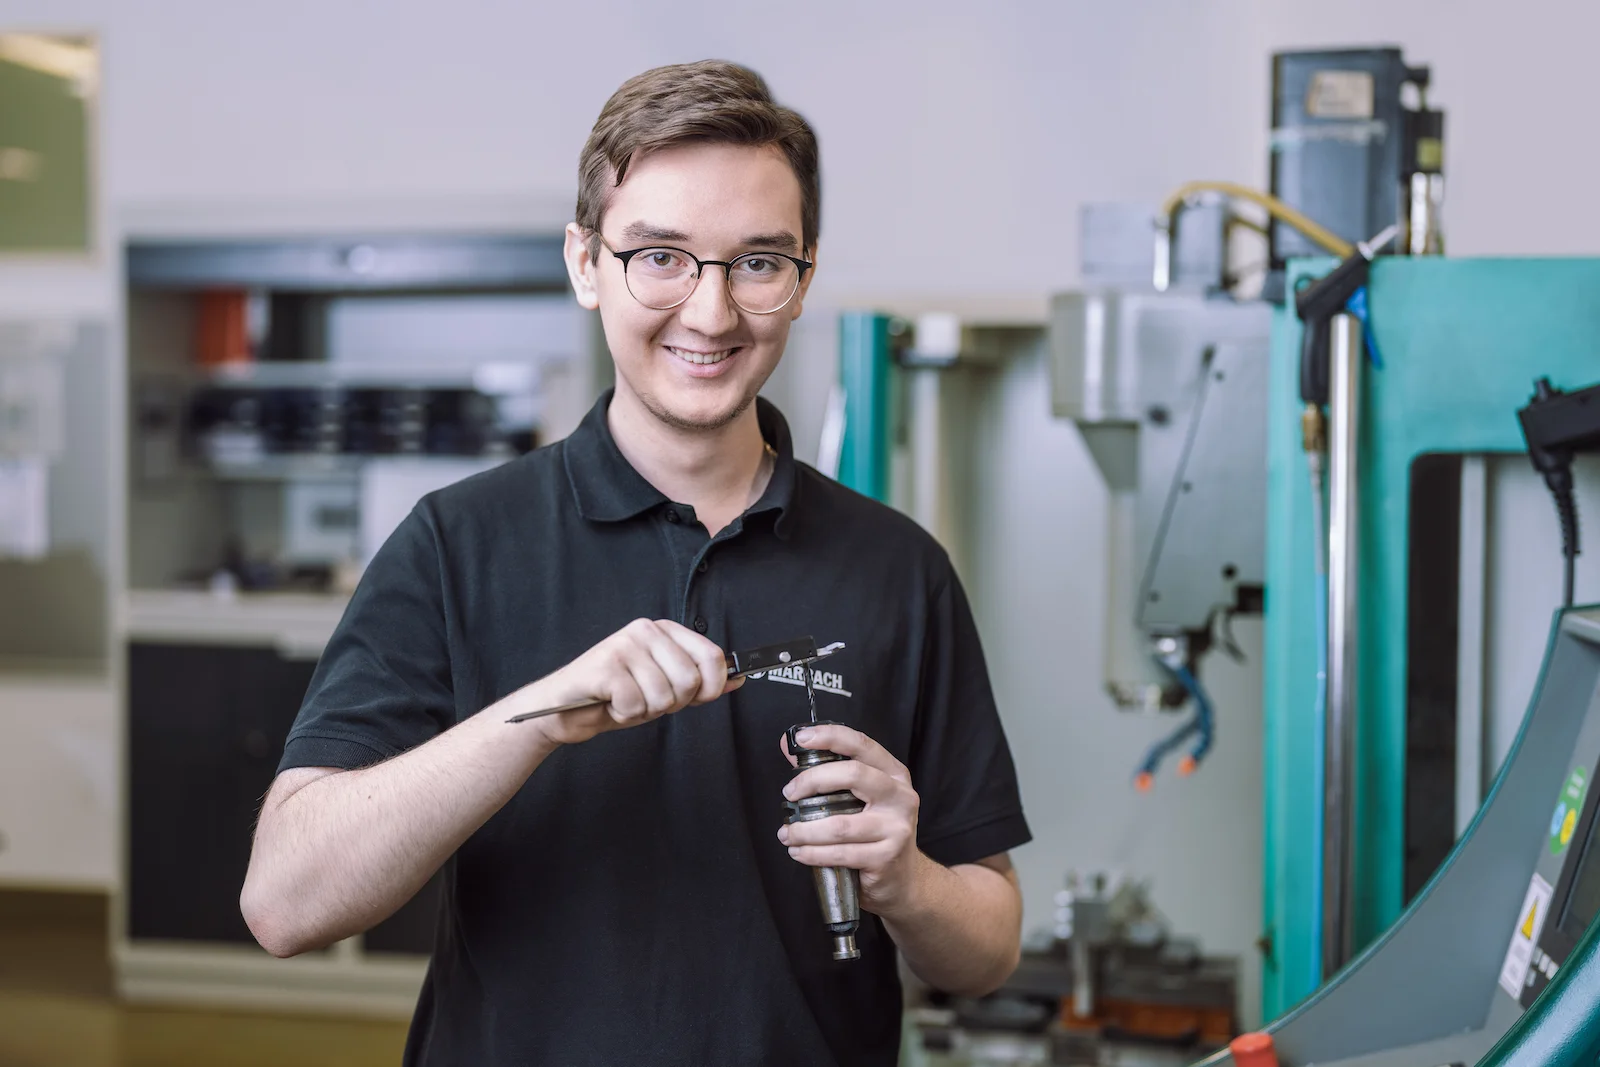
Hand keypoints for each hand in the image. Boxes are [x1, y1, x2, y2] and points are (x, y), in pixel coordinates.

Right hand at [518, 619, 742, 746]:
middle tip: (647, 700)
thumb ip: (700, 682)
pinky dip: (625, 715)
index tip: (695, 699)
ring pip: (664, 696)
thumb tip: (738, 678)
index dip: (710, 688)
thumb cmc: (615, 696)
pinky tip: (611, 704)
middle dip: (672, 704)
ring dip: (645, 711)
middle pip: (690, 681)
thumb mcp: (665, 688)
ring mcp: (624, 645)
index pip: (711, 656)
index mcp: (664, 631)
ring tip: (627, 701)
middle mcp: (645, 631)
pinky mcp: (605, 666)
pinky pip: (636, 704)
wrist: (564, 709)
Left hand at [775, 723, 927, 916]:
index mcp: (894, 774)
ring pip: (839, 824)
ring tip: (787, 833)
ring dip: (804, 829)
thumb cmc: (876, 834)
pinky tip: (799, 852)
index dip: (830, 737)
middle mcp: (901, 797)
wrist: (904, 881)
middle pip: (853, 775)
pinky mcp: (886, 857)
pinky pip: (840, 853)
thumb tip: (789, 748)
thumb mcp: (859, 799)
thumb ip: (826, 771)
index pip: (862, 745)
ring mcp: (896, 828)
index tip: (801, 738)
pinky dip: (812, 853)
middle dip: (812, 781)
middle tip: (789, 794)